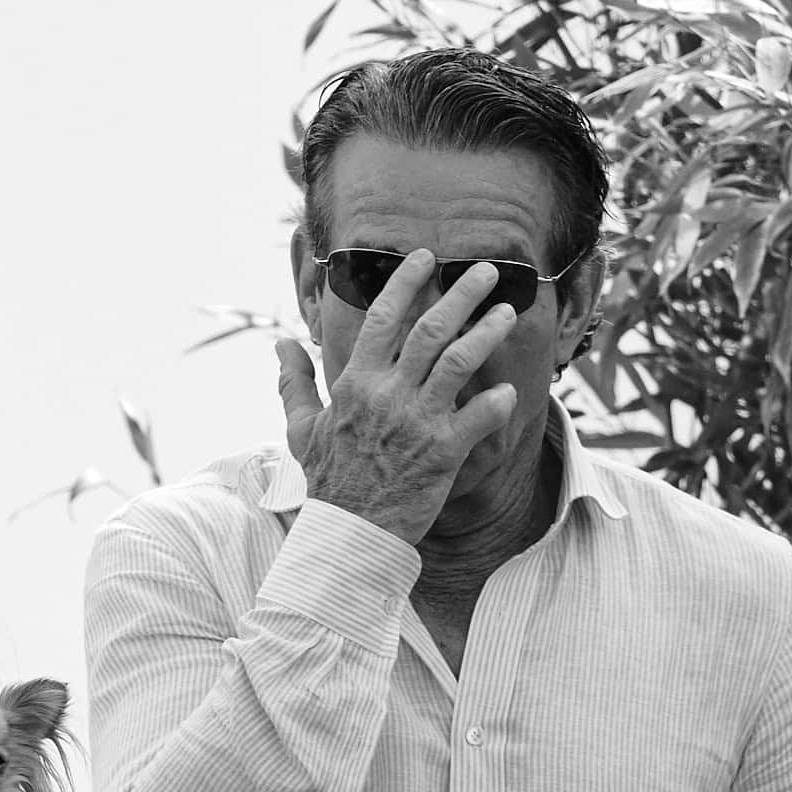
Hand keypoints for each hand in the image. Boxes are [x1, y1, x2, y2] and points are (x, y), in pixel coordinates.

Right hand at [276, 250, 519, 544]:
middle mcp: (388, 395)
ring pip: (461, 361)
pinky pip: (481, 416)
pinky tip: (509, 391)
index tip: (427, 258)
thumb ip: (294, 383)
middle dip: (462, 293)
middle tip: (487, 271)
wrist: (347, 534)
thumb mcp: (301, 429)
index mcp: (355, 384)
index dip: (407, 282)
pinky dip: (498, 401)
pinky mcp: (444, 452)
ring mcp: (418, 422)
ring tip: (507, 313)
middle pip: (431, 329)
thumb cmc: (329, 481)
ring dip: (488, 332)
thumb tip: (281, 346)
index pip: (383, 318)